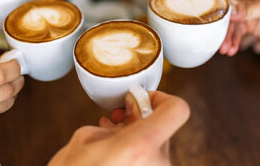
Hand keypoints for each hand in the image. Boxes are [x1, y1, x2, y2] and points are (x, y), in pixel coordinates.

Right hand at [49, 91, 189, 165]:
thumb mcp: (82, 141)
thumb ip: (110, 126)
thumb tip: (121, 126)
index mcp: (140, 146)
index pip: (177, 111)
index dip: (162, 99)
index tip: (143, 100)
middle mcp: (157, 165)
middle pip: (163, 133)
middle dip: (140, 124)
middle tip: (118, 121)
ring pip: (154, 154)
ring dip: (136, 145)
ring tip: (109, 146)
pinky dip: (135, 162)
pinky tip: (114, 161)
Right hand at [214, 0, 259, 57]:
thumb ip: (251, 7)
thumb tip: (228, 9)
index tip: (216, 5)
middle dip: (218, 16)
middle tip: (215, 30)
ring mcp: (248, 7)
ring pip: (226, 17)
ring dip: (224, 32)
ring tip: (224, 46)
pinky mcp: (250, 22)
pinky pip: (234, 29)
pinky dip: (231, 39)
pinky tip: (231, 49)